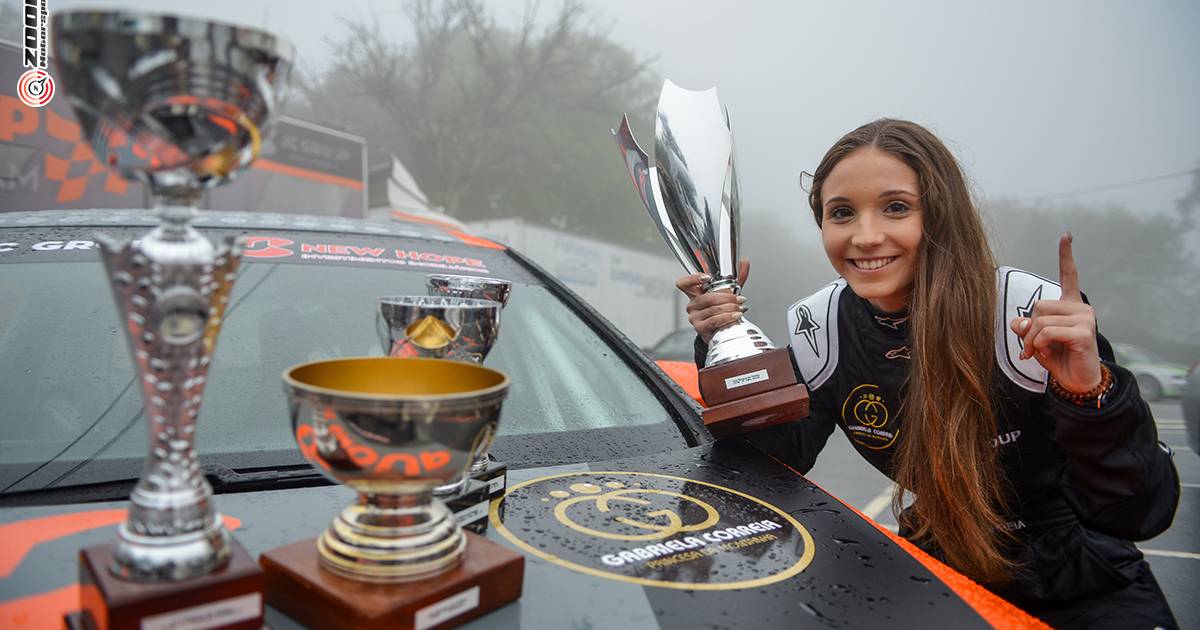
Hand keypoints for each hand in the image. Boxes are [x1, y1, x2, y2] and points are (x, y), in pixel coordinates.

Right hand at [675, 260, 749, 343]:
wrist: (721, 330)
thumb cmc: (721, 310)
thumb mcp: (728, 293)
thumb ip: (736, 278)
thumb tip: (744, 262)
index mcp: (695, 293)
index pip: (683, 283)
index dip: (693, 279)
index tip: (707, 277)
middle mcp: (692, 304)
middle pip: (706, 298)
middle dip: (726, 298)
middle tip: (738, 299)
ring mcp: (694, 317)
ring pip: (713, 309)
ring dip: (730, 308)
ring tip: (739, 308)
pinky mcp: (700, 327)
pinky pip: (714, 320)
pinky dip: (727, 317)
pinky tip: (735, 316)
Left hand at [1009, 233, 1102, 392]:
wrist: (1077, 382)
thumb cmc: (1059, 359)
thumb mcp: (1036, 341)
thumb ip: (1027, 327)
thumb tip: (1017, 322)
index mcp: (1071, 306)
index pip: (1069, 276)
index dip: (1066, 256)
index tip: (1066, 235)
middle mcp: (1081, 309)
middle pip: (1039, 305)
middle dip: (1028, 328)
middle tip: (1029, 347)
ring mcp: (1085, 319)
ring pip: (1041, 320)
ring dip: (1031, 340)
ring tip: (1035, 353)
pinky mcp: (1084, 333)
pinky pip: (1048, 332)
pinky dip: (1039, 344)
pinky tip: (1045, 354)